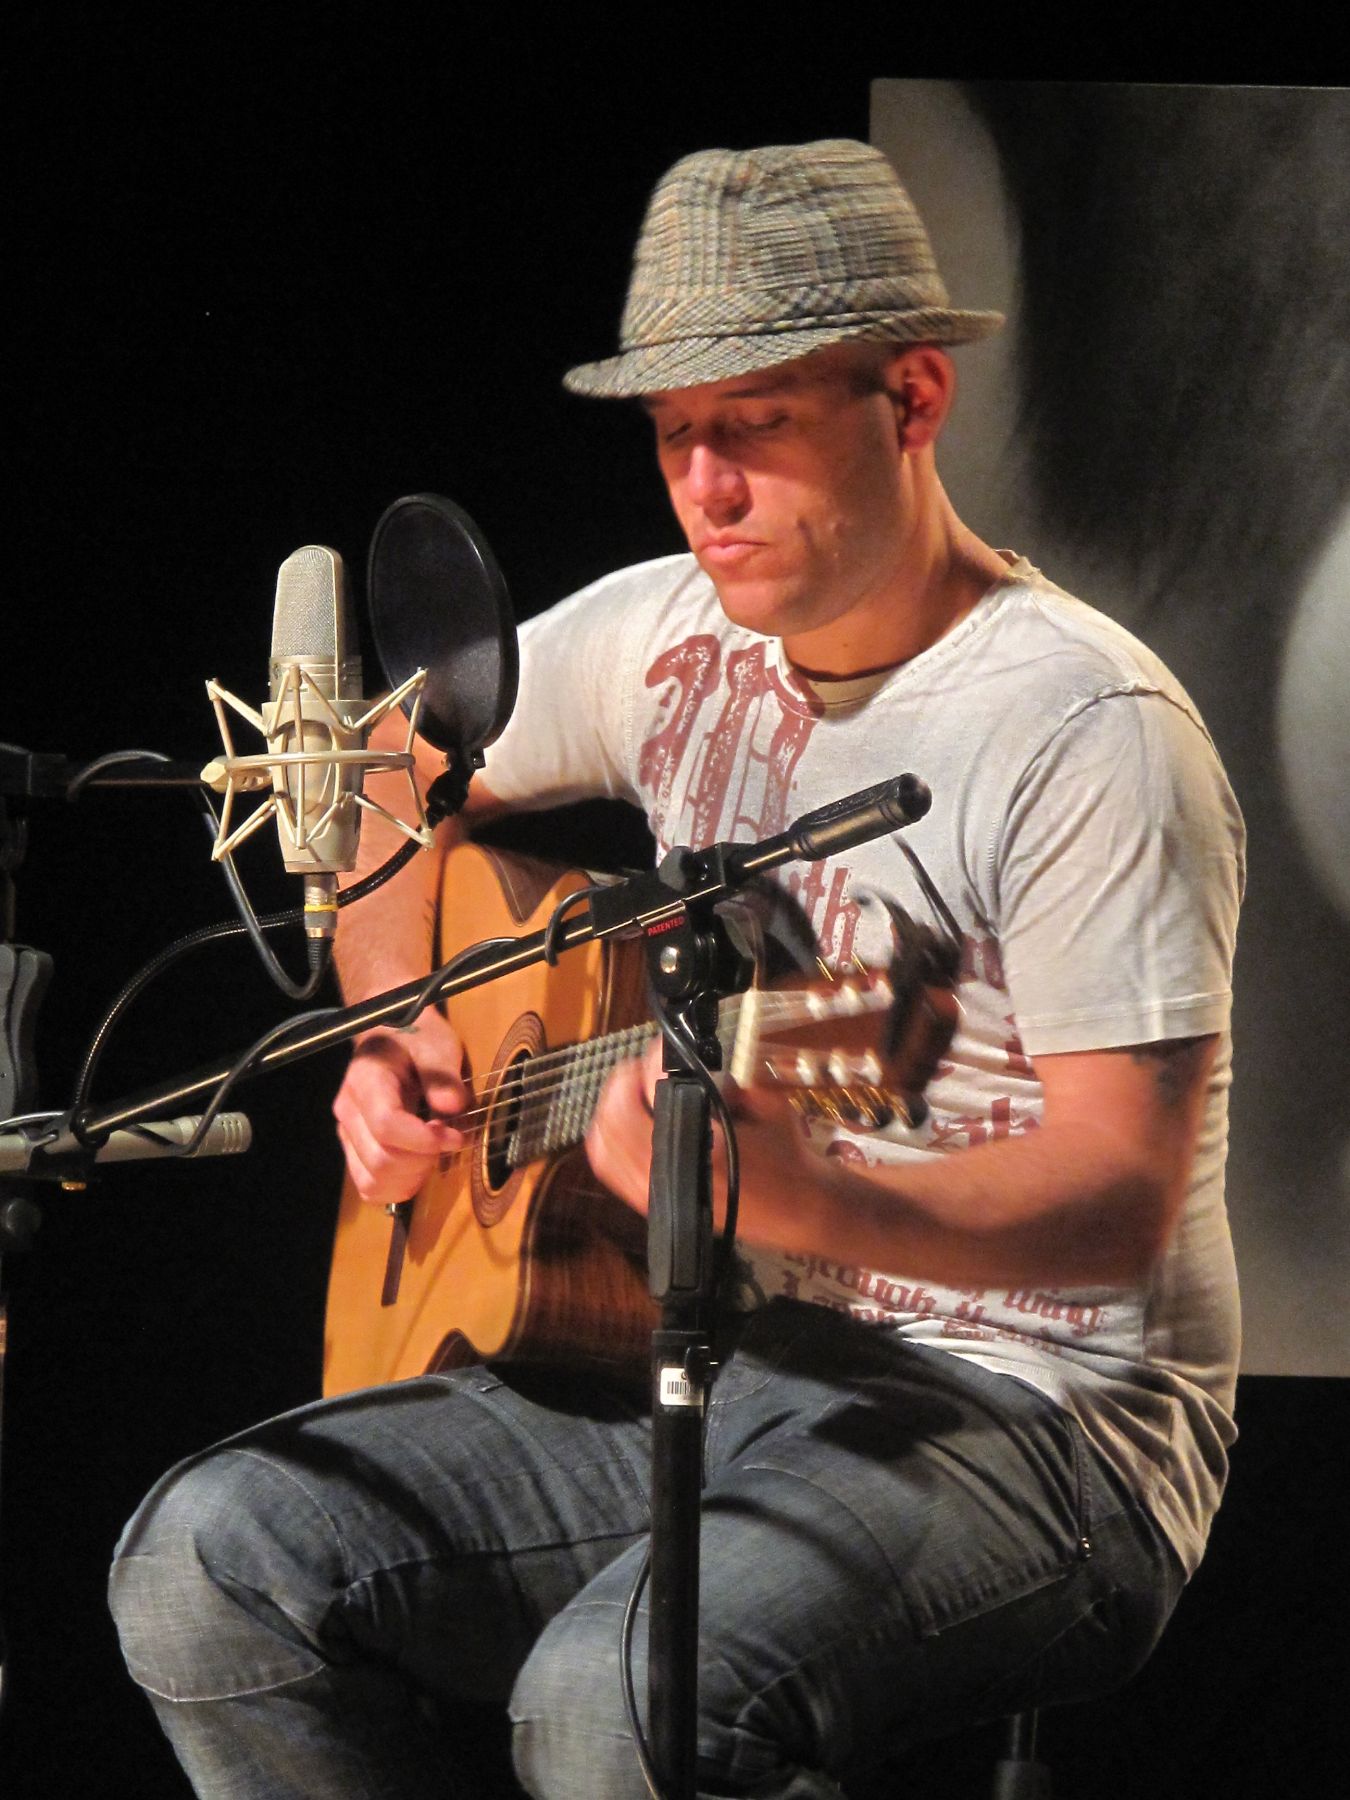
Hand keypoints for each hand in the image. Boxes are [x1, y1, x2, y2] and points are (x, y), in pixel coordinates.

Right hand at [332, 1010, 467, 1205]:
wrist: (390, 1037)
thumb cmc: (415, 1039)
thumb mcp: (436, 1044)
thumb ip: (443, 1075)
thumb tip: (452, 1107)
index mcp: (366, 1081)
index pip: (387, 1125)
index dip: (425, 1140)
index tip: (457, 1136)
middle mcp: (349, 1112)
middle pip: (380, 1160)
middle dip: (423, 1161)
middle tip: (448, 1141)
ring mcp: (348, 1135)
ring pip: (372, 1182)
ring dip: (412, 1178)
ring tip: (433, 1154)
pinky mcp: (354, 1150)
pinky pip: (369, 1187)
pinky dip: (398, 1187)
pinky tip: (419, 1167)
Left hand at [586, 1043, 823, 1246]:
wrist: (798, 1209)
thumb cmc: (786, 1154)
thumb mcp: (764, 1102)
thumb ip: (722, 1083)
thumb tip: (687, 1064)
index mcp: (701, 1145)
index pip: (656, 1092)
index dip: (654, 1062)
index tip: (664, 1049)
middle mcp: (669, 1173)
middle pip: (617, 1117)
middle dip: (626, 1082)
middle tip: (643, 1067)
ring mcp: (653, 1193)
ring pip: (605, 1144)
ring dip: (613, 1109)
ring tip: (632, 1091)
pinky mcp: (650, 1204)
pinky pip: (610, 1168)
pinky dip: (609, 1140)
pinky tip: (626, 1123)